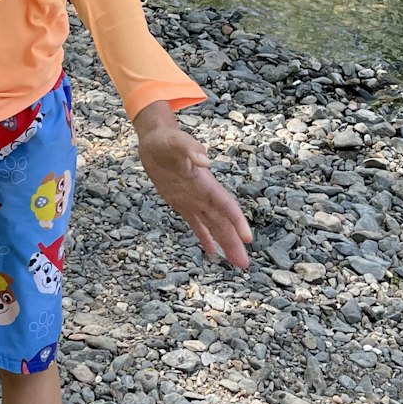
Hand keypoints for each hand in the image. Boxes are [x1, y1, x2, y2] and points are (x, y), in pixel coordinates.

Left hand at [133, 101, 252, 269]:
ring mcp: (193, 200)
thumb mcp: (176, 141)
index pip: (226, 205)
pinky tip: (212, 252)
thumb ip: (191, 149)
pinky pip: (196, 224)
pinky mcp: (181, 203)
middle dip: (234, 242)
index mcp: (205, 183)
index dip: (237, 221)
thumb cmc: (167, 139)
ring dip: (225, 243)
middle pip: (222, 222)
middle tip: (244, 264)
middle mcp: (203, 194)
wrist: (155, 139)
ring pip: (213, 226)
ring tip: (237, 263)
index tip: (247, 239)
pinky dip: (205, 238)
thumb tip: (205, 161)